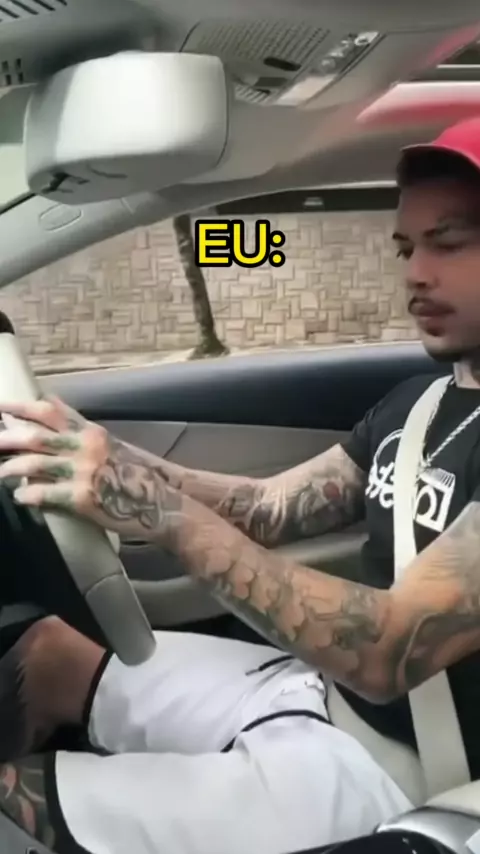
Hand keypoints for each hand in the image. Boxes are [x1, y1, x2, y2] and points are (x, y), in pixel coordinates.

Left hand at [0, 396, 176, 536]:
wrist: (164, 503)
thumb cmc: (137, 475)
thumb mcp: (110, 443)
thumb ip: (78, 426)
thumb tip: (51, 401)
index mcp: (91, 432)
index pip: (49, 412)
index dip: (19, 407)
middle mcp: (86, 446)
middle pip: (35, 436)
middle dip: (6, 438)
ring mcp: (84, 471)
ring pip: (34, 465)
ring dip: (10, 469)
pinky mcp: (83, 498)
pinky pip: (45, 494)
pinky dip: (27, 495)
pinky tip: (20, 498)